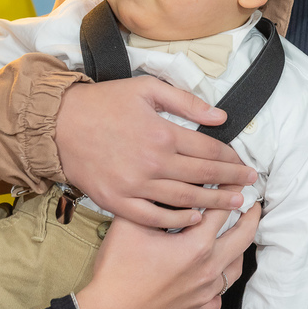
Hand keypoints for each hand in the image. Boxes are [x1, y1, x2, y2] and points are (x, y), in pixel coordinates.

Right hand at [57, 77, 257, 228]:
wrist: (57, 125)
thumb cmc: (104, 102)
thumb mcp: (147, 88)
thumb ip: (186, 102)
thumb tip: (220, 116)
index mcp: (163, 134)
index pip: (209, 150)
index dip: (231, 158)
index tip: (245, 164)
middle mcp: (154, 163)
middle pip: (204, 177)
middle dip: (231, 182)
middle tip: (250, 187)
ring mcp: (135, 186)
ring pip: (185, 200)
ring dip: (214, 203)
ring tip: (234, 206)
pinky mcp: (117, 202)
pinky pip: (154, 217)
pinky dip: (177, 220)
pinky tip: (194, 219)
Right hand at [75, 202, 259, 308]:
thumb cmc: (118, 269)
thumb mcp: (131, 224)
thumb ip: (155, 202)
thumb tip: (170, 186)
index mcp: (196, 245)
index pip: (223, 209)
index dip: (232, 190)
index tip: (238, 179)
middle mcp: (208, 269)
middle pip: (243, 237)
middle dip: (251, 216)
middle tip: (253, 202)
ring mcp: (205, 292)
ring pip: (236, 268)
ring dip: (238, 249)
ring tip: (236, 236)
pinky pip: (219, 294)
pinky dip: (220, 281)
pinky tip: (213, 273)